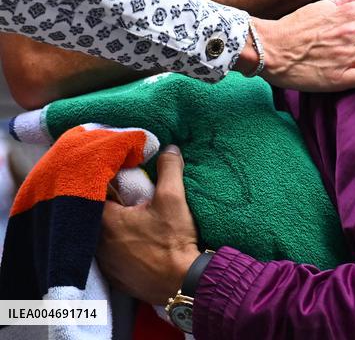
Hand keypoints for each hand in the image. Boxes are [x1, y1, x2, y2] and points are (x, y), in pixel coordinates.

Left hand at [97, 145, 200, 304]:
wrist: (181, 284)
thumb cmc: (173, 240)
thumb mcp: (173, 197)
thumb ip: (168, 168)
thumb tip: (169, 149)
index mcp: (107, 221)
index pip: (96, 193)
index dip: (106, 181)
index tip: (118, 174)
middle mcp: (98, 244)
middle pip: (96, 216)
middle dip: (108, 204)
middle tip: (126, 195)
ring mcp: (106, 265)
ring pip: (101, 238)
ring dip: (112, 227)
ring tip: (130, 219)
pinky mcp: (115, 279)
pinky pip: (109, 256)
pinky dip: (117, 247)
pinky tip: (133, 242)